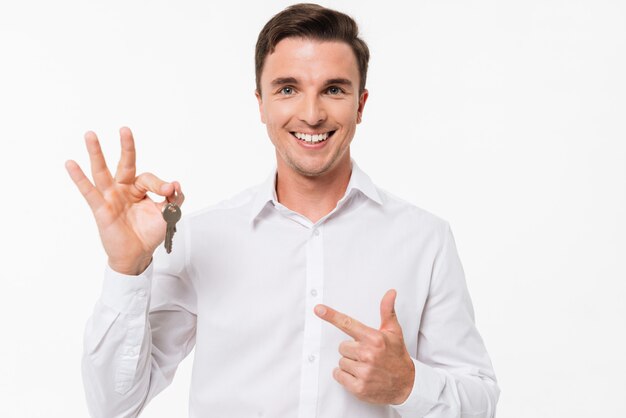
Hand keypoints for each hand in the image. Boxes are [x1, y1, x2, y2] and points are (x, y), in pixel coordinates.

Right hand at [65, 127, 183, 274]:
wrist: (138, 255)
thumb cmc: (149, 233)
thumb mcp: (167, 215)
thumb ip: (174, 199)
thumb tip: (176, 184)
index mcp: (139, 189)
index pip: (149, 178)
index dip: (161, 184)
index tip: (170, 190)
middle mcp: (124, 189)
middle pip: (125, 164)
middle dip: (126, 147)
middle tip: (125, 129)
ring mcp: (111, 198)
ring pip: (102, 172)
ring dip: (96, 153)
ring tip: (90, 135)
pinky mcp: (101, 209)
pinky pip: (89, 192)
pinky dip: (79, 178)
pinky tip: (70, 164)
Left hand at [314, 289, 414, 404]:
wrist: (406, 385)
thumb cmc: (397, 356)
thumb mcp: (394, 332)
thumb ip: (387, 311)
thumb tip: (390, 292)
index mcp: (374, 338)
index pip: (348, 323)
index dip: (331, 315)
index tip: (318, 309)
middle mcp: (368, 354)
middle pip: (342, 347)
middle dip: (351, 350)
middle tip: (366, 355)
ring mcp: (363, 371)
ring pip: (340, 362)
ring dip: (349, 365)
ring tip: (365, 367)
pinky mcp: (359, 387)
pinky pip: (339, 376)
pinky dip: (345, 377)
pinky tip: (359, 377)